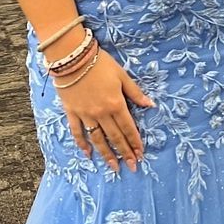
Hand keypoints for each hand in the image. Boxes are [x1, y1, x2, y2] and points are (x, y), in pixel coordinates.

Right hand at [58, 53, 153, 173]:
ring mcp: (85, 114)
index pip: (128, 128)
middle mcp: (101, 113)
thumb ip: (135, 92)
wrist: (72, 57)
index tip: (141, 155)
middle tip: (132, 167)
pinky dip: (82, 144)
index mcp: (116, 104)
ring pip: (97, 139)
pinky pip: (77, 132)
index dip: (135, 142)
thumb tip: (151, 105)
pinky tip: (88, 154)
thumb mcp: (122, 75)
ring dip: (106, 154)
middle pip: (115, 137)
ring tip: (114, 167)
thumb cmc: (99, 63)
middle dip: (125, 153)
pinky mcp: (72, 112)